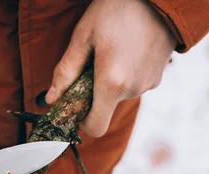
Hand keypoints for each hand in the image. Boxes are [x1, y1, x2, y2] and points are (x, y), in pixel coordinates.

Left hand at [45, 0, 176, 136]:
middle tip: (92, 61)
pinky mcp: (158, 77)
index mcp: (112, 84)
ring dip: (110, 81)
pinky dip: (125, 74)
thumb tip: (51, 99)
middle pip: (105, 108)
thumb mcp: (84, 36)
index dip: (82, 120)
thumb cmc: (118, 8)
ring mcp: (148, 85)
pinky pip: (133, 84)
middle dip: (94, 92)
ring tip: (112, 49)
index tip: (76, 101)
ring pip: (119, 95)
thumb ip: (66, 71)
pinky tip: (126, 49)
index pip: (95, 127)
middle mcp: (133, 90)